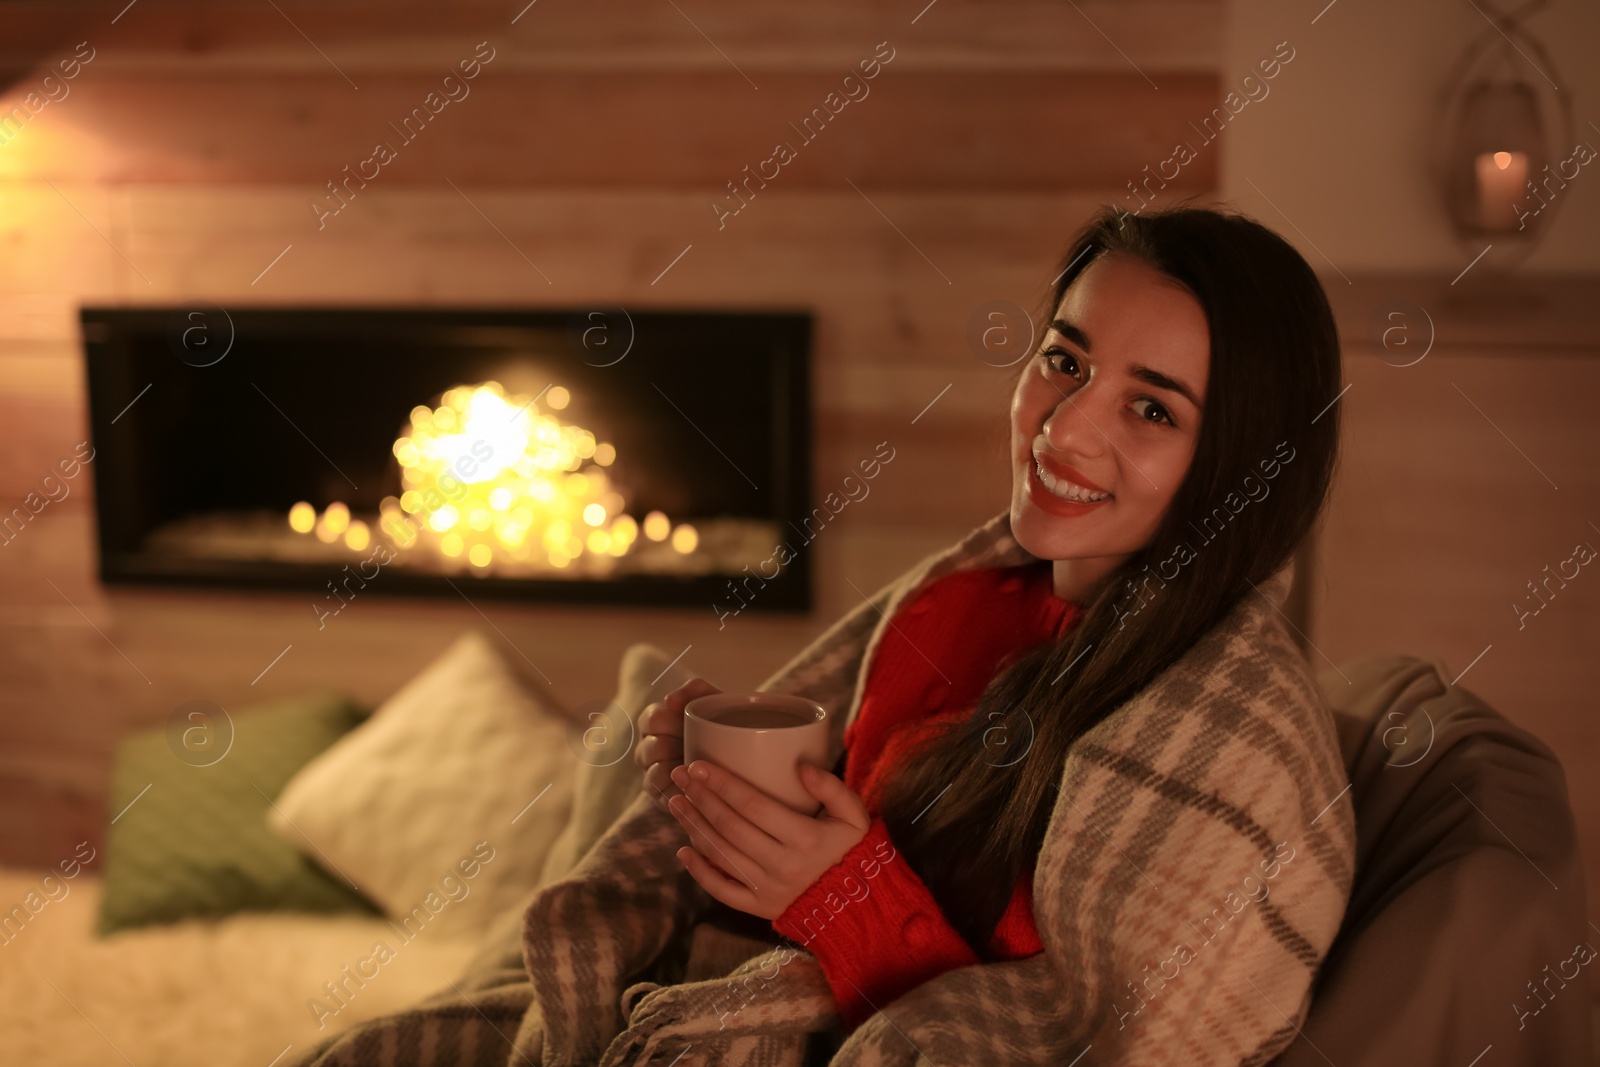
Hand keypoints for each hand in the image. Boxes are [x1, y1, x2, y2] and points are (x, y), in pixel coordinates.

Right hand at [635, 677, 721, 815]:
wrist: (747, 756)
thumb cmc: (725, 724)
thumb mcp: (715, 701)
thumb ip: (695, 689)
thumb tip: (670, 700)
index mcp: (659, 724)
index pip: (650, 720)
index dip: (665, 720)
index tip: (683, 718)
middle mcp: (652, 749)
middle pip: (647, 749)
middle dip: (668, 746)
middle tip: (689, 744)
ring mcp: (656, 775)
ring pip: (652, 775)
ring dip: (672, 771)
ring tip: (691, 767)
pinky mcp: (665, 798)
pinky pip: (662, 797)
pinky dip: (676, 792)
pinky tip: (692, 788)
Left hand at [667, 758, 870, 919]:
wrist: (857, 906)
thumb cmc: (853, 852)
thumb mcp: (854, 816)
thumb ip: (832, 788)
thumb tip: (801, 766)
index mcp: (805, 838)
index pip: (753, 806)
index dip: (722, 784)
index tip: (699, 766)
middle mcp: (782, 864)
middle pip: (730, 826)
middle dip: (700, 798)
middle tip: (679, 776)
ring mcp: (768, 889)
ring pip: (721, 854)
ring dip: (694, 826)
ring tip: (676, 802)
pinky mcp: (759, 907)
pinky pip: (722, 890)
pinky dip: (699, 872)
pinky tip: (683, 851)